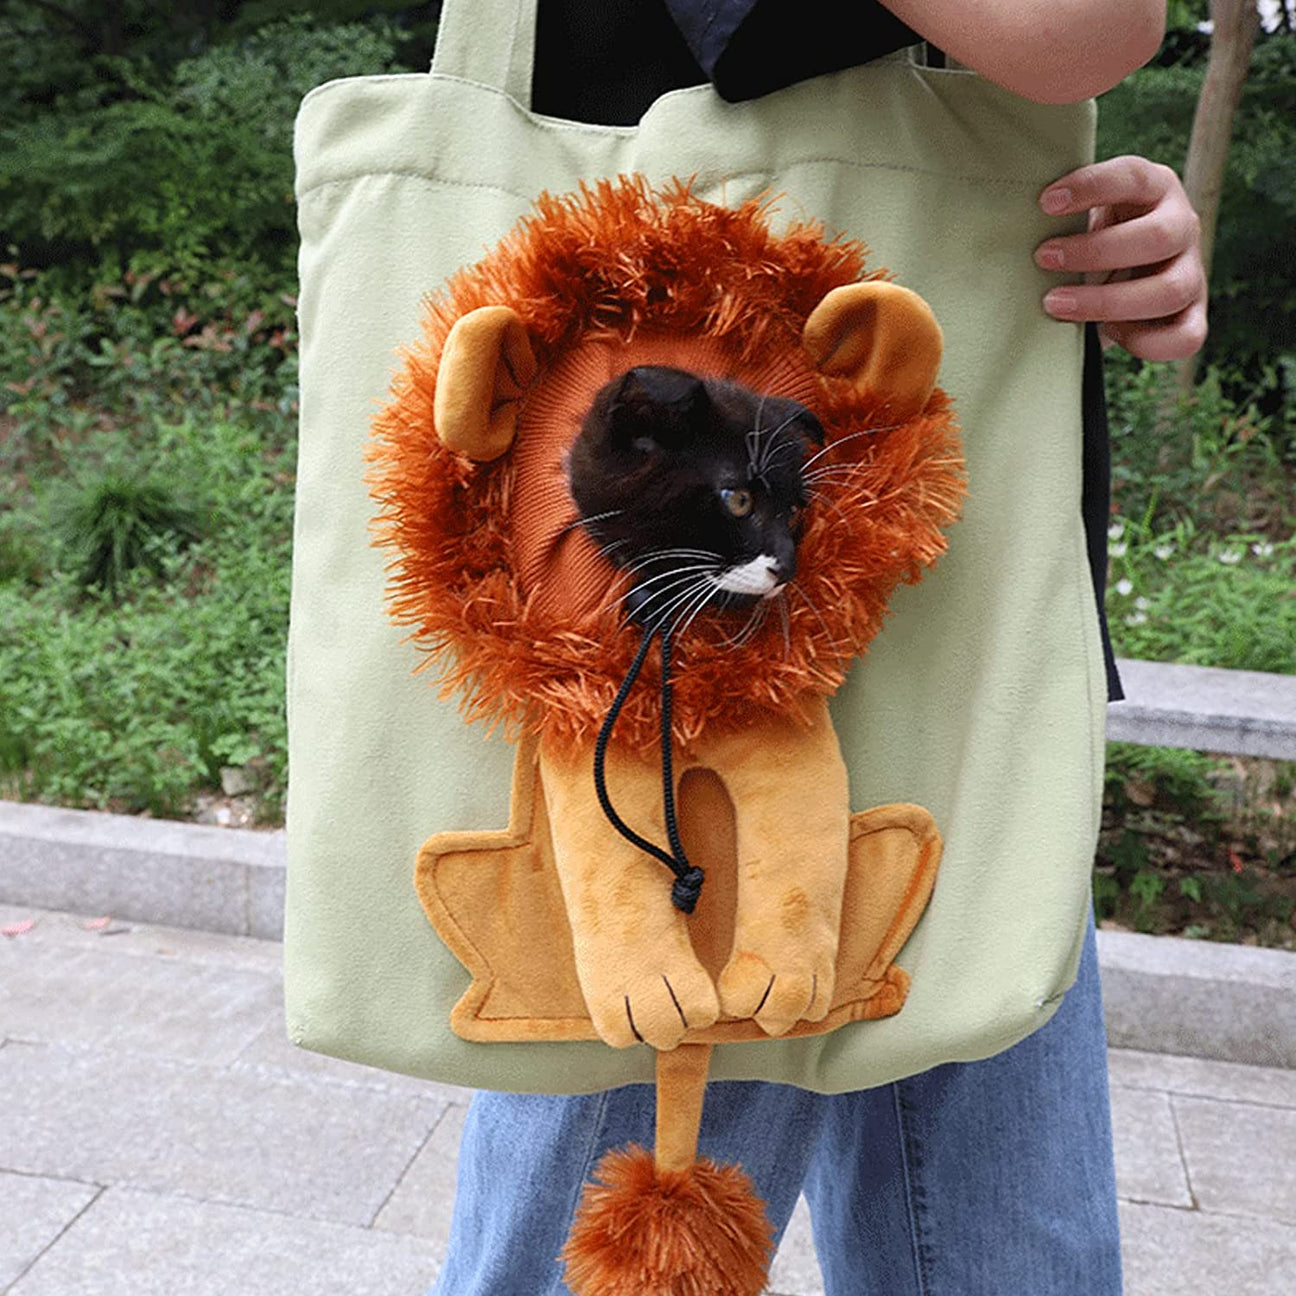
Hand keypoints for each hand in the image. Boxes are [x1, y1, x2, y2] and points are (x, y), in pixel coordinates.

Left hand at [1035, 156, 1207, 360]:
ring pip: (1170, 290)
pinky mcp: (1192, 314)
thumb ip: (1060, 218)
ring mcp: (1192, 271)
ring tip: (1056, 304)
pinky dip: (1146, 342)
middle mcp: (1181, 225)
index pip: (1133, 176)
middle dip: (1094, 252)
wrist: (1116, 277)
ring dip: (1107, 303)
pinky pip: (1187, 337)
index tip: (1045, 203)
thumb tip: (1007, 227)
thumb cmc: (1087, 244)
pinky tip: (1108, 333)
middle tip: (1042, 259)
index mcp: (1154, 190)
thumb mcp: (1079, 219)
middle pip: (1157, 238)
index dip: (1092, 187)